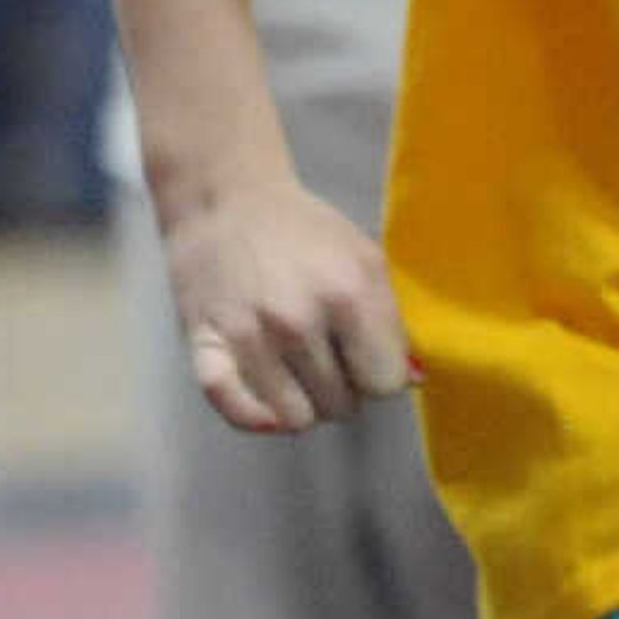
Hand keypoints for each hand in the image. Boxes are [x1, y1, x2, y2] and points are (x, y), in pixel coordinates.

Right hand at [164, 176, 413, 433]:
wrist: (223, 199)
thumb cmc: (301, 230)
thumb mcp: (363, 259)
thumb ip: (391, 320)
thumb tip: (413, 380)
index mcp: (348, 293)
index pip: (386, 384)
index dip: (378, 371)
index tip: (363, 351)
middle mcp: (299, 320)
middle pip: (341, 406)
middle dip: (340, 386)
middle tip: (325, 353)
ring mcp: (249, 336)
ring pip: (296, 419)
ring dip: (301, 401)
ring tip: (296, 369)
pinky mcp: (206, 344)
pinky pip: (235, 410)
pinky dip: (254, 416)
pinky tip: (266, 401)